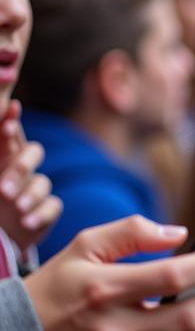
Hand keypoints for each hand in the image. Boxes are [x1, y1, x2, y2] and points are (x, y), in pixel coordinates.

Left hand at [0, 100, 61, 252]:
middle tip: (4, 188)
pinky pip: (53, 206)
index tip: (9, 121)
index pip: (9, 134)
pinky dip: (41, 214)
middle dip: (21, 167)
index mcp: (2, 157)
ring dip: (30, 194)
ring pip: (42, 183)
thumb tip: (6, 108)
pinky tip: (27, 222)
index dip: (12, 124)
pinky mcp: (46, 211)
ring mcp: (34, 189)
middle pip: (32, 154)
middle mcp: (20, 169)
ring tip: (18, 207)